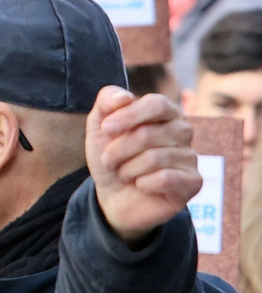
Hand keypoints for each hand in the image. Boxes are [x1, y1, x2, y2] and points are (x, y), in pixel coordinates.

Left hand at [86, 87, 200, 246]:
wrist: (113, 195)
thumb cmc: (110, 156)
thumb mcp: (99, 127)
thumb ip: (106, 103)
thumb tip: (124, 97)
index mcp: (163, 112)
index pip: (156, 104)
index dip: (129, 116)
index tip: (106, 129)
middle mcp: (182, 130)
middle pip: (148, 134)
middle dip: (118, 149)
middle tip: (108, 159)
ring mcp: (190, 156)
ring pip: (154, 158)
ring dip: (127, 169)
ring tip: (124, 173)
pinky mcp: (193, 181)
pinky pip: (166, 178)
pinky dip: (143, 184)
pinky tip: (141, 185)